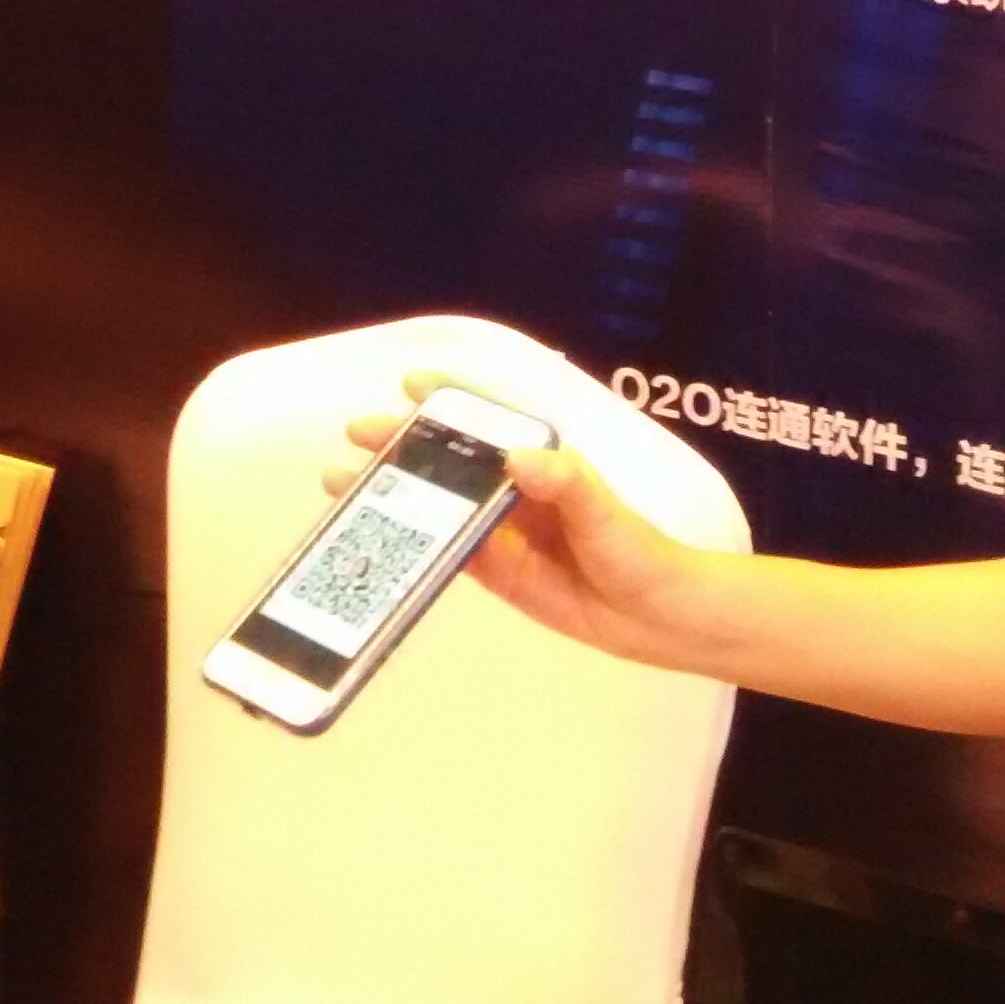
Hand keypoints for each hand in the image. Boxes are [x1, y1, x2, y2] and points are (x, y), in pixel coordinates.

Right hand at [334, 372, 698, 666]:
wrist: (659, 619)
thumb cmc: (637, 551)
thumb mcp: (604, 512)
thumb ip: (564, 484)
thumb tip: (517, 458)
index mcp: (541, 461)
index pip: (488, 420)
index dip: (448, 399)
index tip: (408, 384)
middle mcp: (514, 490)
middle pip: (449, 460)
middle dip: (401, 444)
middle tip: (355, 437)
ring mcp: (501, 531)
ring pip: (438, 505)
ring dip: (395, 493)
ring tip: (345, 486)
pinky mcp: (496, 573)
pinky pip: (447, 553)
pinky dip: (413, 544)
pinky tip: (378, 538)